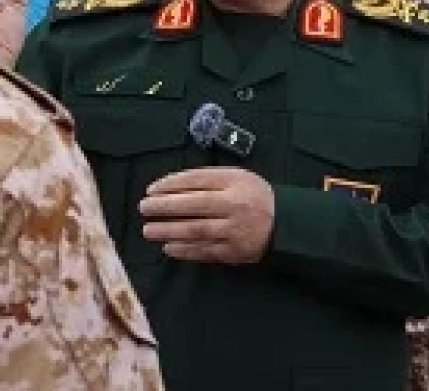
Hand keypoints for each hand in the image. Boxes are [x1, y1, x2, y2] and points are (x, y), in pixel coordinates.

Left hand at [139, 167, 274, 264]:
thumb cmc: (253, 195)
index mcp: (234, 183)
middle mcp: (234, 206)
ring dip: (169, 231)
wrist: (284, 223)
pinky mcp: (233, 252)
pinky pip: (204, 251)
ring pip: (196, 231)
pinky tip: (168, 248)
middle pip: (194, 206)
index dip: (171, 185)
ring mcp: (234, 231)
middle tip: (144, 208)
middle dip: (165, 207)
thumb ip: (208, 178)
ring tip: (149, 230)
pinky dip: (184, 250)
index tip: (152, 190)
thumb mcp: (237, 176)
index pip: (197, 180)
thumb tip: (171, 186)